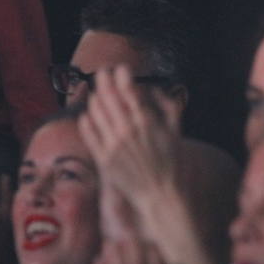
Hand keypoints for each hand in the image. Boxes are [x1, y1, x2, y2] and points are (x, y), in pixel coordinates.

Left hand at [79, 66, 179, 215]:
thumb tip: (153, 89)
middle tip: (102, 73)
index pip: (128, 91)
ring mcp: (113, 145)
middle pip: (109, 97)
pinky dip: (87, 120)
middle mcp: (127, 130)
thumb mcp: (177, 131)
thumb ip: (167, 106)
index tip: (119, 68)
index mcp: (146, 122)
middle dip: (104, 81)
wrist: (161, 195)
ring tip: (97, 93)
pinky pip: (89, 133)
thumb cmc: (173, 164)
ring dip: (95, 98)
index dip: (122, 75)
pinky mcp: (104, 159)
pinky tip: (88, 115)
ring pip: (96, 112)